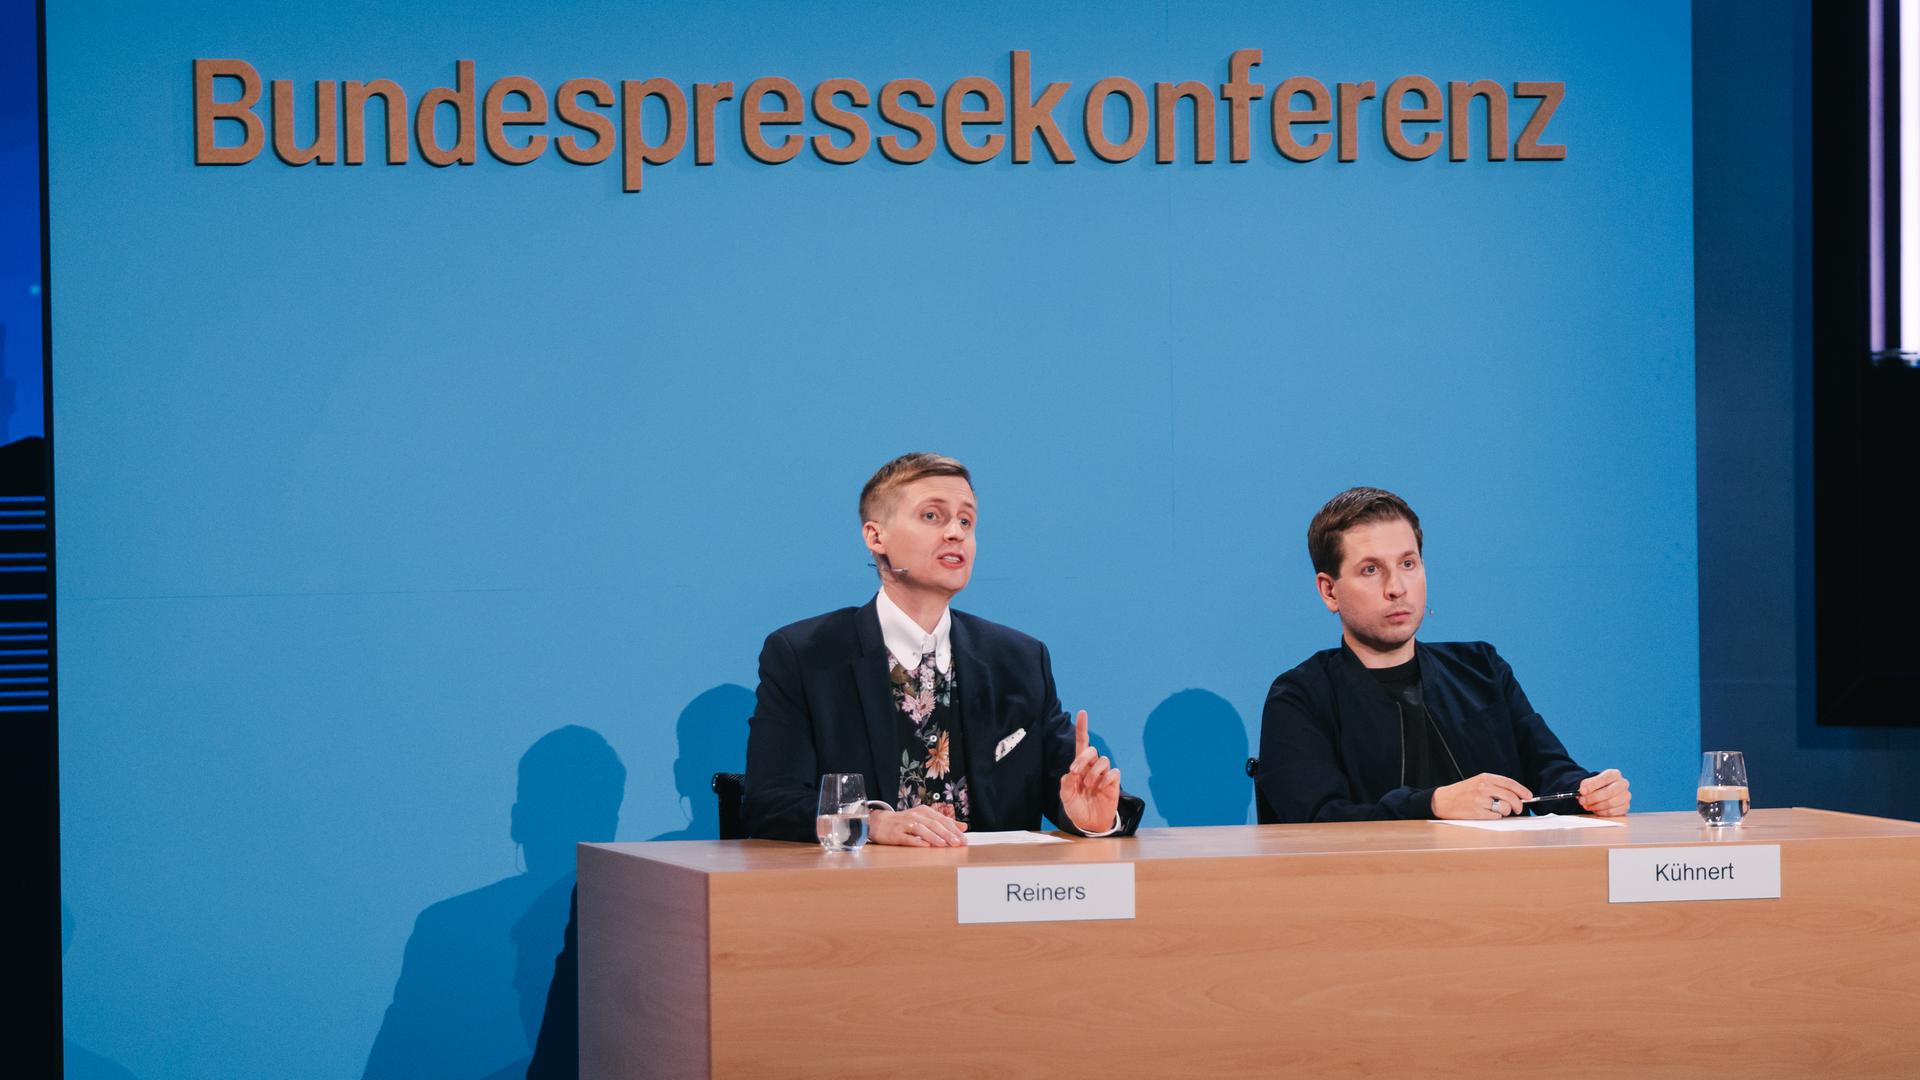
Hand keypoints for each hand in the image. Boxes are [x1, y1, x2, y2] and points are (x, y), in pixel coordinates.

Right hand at [868, 804, 967, 846]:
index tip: (964, 840)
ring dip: (934, 837)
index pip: (942, 820)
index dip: (954, 830)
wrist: (881, 823)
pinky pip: (907, 838)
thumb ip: (944, 823)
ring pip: (922, 830)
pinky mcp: (895, 834)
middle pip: (934, 824)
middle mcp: (916, 816)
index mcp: (924, 811)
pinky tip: (925, 846)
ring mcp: (905, 824)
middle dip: (947, 834)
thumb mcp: (926, 819)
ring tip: (944, 844)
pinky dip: (916, 841)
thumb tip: (963, 827)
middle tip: (958, 843)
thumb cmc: (906, 823)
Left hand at [1058, 711, 1120, 832]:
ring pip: (1103, 760)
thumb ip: (1066, 786)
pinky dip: (1106, 778)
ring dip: (1093, 772)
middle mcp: (1092, 767)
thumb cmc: (1077, 808)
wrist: (1090, 823)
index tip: (1082, 712)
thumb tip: (1070, 774)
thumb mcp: (1066, 798)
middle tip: (1075, 772)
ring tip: (1088, 786)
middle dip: (1082, 758)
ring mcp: (1103, 774)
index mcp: (1079, 766)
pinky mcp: (1113, 782)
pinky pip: (1113, 772)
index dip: (1082, 728)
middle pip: (1091, 750)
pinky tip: (1101, 787)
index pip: (1081, 743)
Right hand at [1430, 772, 1532, 818]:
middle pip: (1511, 796)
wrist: (1443, 801)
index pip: (1510, 783)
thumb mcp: (1477, 782)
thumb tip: (1516, 795)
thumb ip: (1495, 786)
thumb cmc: (1462, 792)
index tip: (1529, 796)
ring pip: (1505, 807)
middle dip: (1518, 805)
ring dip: (1505, 812)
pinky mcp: (1477, 812)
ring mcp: (1480, 800)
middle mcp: (1483, 787)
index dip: (1522, 790)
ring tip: (1497, 811)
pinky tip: (1488, 814)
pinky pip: (1496, 817)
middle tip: (1517, 809)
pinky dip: (1496, 817)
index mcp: (1485, 778)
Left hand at [1578, 768, 1630, 815]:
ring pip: (1610, 803)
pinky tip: (1595, 810)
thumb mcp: (1591, 782)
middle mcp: (1623, 784)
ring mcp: (1625, 796)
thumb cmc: (1597, 786)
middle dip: (1592, 798)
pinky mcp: (1625, 807)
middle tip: (1582, 801)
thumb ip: (1586, 785)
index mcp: (1614, 774)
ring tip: (1587, 805)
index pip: (1604, 778)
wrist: (1604, 792)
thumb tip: (1582, 791)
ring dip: (1595, 806)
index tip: (1582, 791)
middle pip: (1608, 792)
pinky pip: (1612, 812)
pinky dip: (1601, 812)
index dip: (1592, 785)